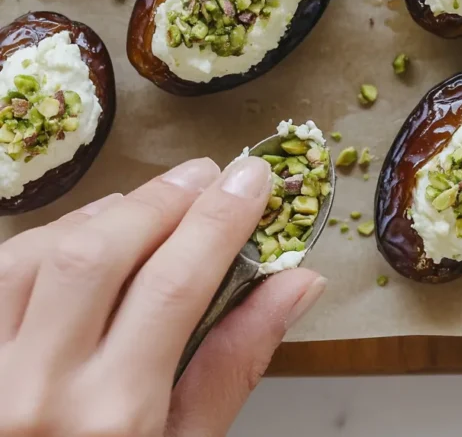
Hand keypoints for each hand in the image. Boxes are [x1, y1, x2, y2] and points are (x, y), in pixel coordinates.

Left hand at [0, 157, 325, 436]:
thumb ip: (237, 361)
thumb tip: (299, 281)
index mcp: (115, 418)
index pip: (175, 285)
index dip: (219, 218)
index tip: (253, 178)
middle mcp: (39, 392)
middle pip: (98, 255)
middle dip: (162, 200)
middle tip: (208, 175)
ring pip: (36, 255)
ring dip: (102, 214)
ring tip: (152, 202)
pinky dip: (45, 240)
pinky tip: (85, 235)